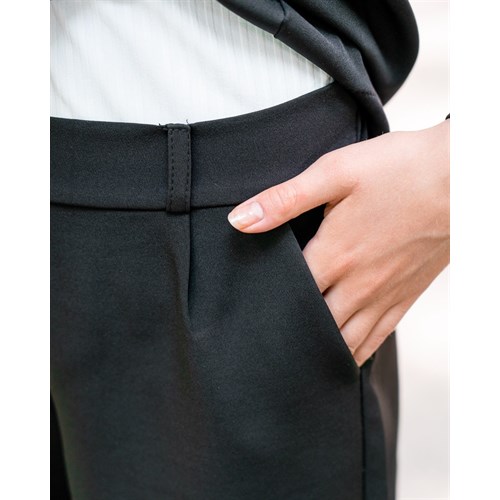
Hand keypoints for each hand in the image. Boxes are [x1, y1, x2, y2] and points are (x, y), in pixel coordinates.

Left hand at [227, 120, 449, 365]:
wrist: (463, 177)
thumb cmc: (400, 169)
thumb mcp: (335, 173)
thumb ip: (284, 200)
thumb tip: (239, 220)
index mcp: (336, 255)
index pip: (289, 296)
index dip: (263, 309)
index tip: (244, 319)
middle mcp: (359, 284)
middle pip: (314, 326)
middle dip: (288, 337)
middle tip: (264, 349)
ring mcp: (385, 294)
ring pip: (345, 340)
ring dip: (318, 352)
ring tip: (295, 365)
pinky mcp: (407, 295)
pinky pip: (377, 337)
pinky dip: (356, 352)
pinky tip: (343, 358)